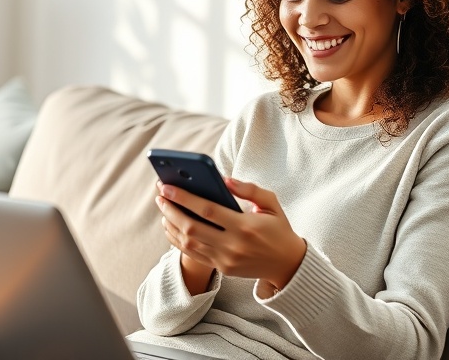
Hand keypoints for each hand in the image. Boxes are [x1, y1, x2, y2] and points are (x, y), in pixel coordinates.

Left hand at [156, 177, 306, 292]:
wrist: (288, 264)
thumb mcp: (271, 203)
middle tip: (160, 195)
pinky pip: (192, 255)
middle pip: (192, 227)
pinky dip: (177, 240)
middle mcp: (233, 245)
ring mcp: (225, 259)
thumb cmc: (278, 228)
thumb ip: (249, 188)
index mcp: (246, 226)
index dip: (184, 198)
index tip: (166, 186)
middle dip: (171, 210)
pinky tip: (171, 226)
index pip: (207, 210)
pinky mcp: (222, 269)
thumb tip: (224, 179)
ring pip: (188, 243)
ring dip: (171, 224)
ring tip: (163, 208)